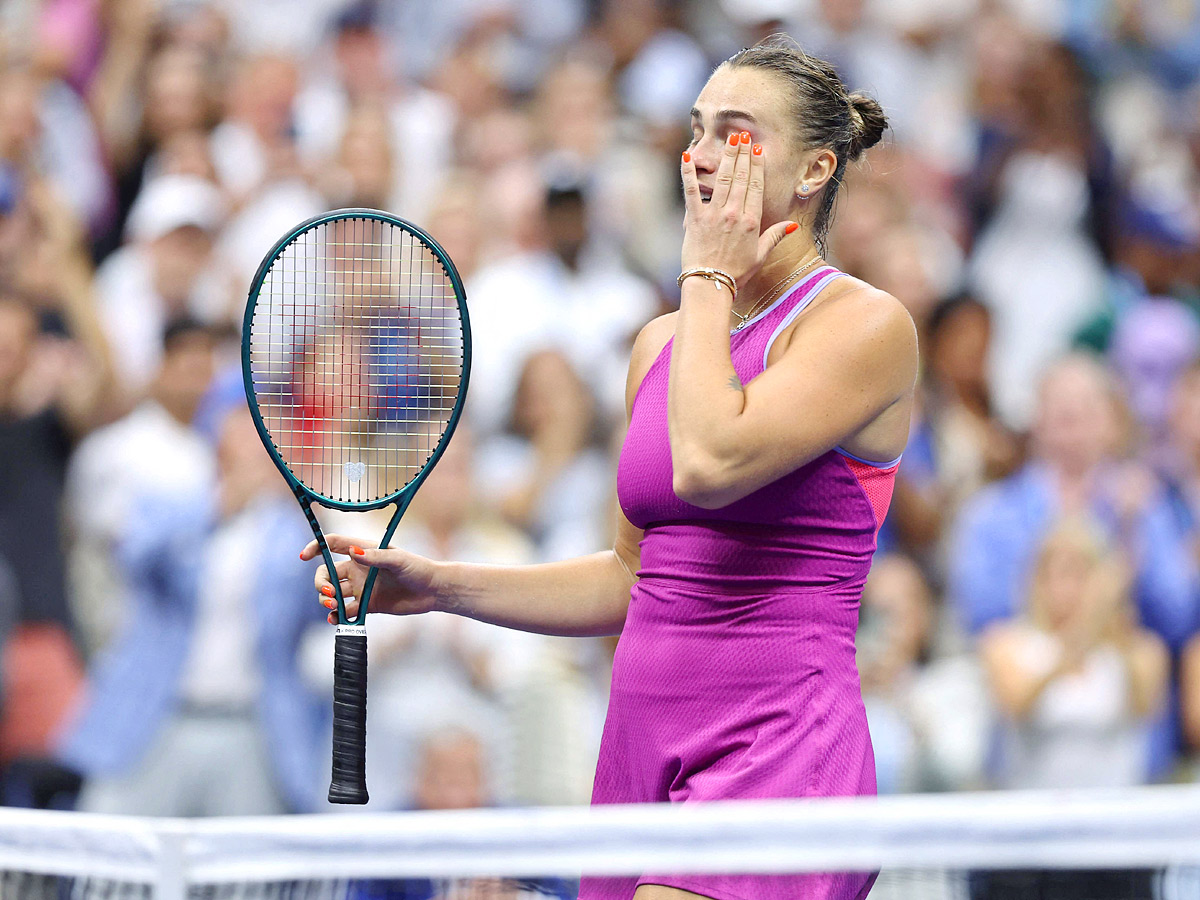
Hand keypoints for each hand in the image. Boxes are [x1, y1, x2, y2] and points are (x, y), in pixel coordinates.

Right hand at [301, 534, 443, 622]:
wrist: (432, 591)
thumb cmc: (418, 568)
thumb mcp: (398, 560)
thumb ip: (375, 557)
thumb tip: (354, 552)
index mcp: (363, 551)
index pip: (333, 545)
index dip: (315, 547)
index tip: (304, 556)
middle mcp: (358, 569)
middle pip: (326, 573)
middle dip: (320, 583)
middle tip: (330, 592)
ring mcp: (361, 588)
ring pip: (332, 593)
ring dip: (326, 600)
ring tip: (335, 605)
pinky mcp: (367, 605)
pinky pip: (345, 611)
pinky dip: (336, 615)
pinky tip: (336, 619)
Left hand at [680, 131, 794, 285]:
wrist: (711, 284)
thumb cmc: (736, 272)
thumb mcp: (760, 255)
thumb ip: (775, 236)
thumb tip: (791, 225)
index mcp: (752, 221)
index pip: (756, 186)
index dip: (757, 165)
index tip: (757, 149)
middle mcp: (734, 213)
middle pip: (741, 177)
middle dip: (743, 153)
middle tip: (743, 134)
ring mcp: (714, 214)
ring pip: (723, 178)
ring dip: (727, 156)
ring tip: (730, 139)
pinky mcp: (695, 219)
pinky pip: (691, 191)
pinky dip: (688, 173)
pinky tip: (686, 156)